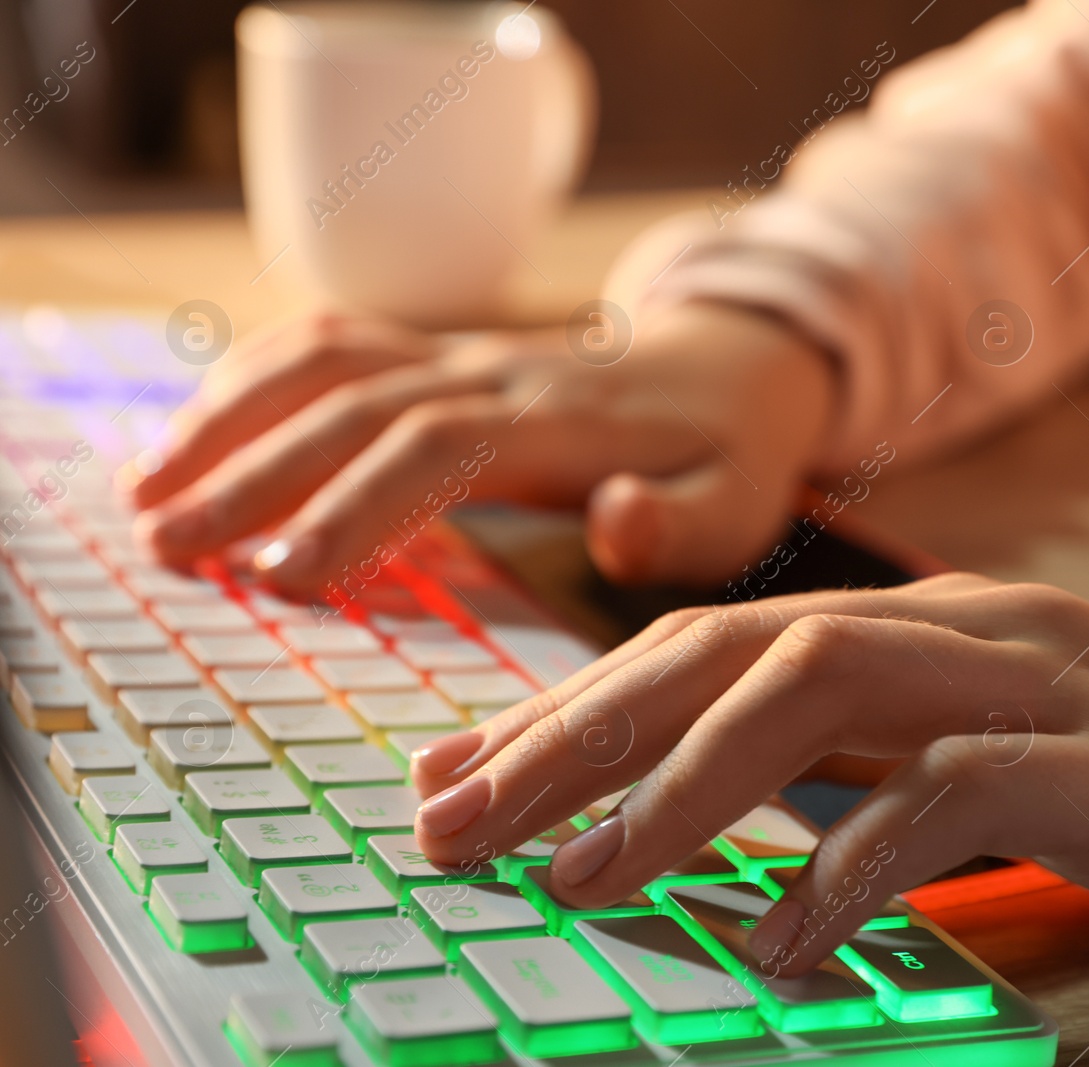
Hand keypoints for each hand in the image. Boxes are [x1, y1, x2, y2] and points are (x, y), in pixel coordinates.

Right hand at [120, 303, 835, 590]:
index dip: (355, 506)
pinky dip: (260, 378)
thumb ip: (679, 524)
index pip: (436, 448)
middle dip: (256, 472)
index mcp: (561, 424)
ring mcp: (464, 353)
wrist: (737, 362)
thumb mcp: (736, 505)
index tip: (282, 578)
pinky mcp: (445, 352)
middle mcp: (497, 373)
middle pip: (356, 405)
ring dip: (232, 419)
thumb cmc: (731, 456)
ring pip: (328, 364)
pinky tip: (202, 429)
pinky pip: (339, 344)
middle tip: (168, 546)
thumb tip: (618, 522)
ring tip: (147, 493)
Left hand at [408, 572, 1088, 993]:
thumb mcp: (993, 761)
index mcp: (928, 624)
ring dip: (677, 782)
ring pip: (813, 689)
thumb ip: (869, 766)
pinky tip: (779, 939)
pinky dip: (844, 861)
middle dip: (570, 732)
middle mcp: (963, 629)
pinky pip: (945, 793)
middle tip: (448, 820)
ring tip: (580, 876)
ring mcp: (1033, 685)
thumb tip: (731, 832)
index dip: (570, 705)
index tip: (458, 772)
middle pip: (725, 650)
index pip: (710, 644)